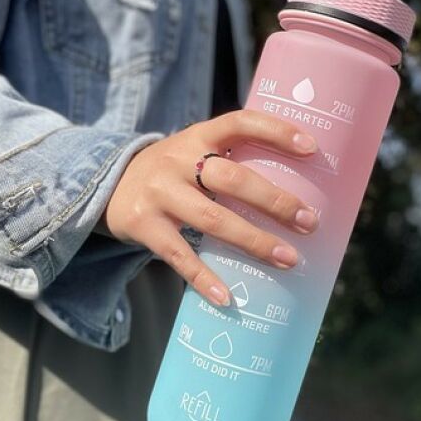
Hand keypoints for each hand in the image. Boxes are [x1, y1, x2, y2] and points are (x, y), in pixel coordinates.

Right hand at [103, 110, 320, 306]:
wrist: (108, 186)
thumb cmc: (174, 172)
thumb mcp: (195, 151)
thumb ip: (232, 160)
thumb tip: (296, 192)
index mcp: (198, 135)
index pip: (240, 123)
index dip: (275, 131)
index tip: (312, 147)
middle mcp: (178, 160)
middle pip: (231, 178)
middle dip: (274, 201)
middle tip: (309, 222)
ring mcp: (159, 193)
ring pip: (212, 219)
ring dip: (253, 241)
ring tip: (287, 259)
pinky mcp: (144, 226)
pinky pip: (179, 256)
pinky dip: (205, 278)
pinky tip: (229, 298)